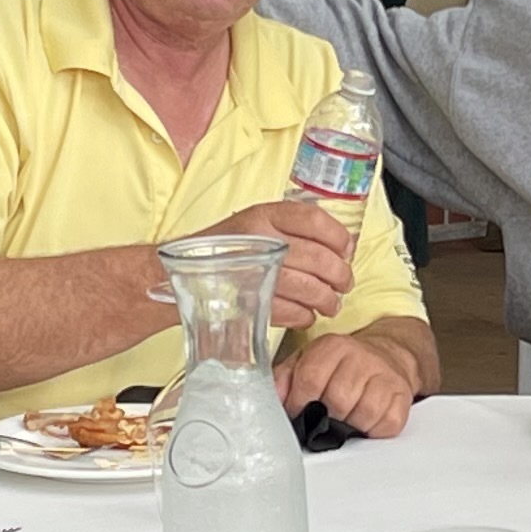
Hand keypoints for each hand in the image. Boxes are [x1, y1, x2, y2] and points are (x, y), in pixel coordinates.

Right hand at [211, 197, 358, 328]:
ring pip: (309, 288)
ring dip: (327, 300)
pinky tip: (305, 315)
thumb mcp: (257, 223)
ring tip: (331, 304)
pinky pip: (291, 312)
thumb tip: (340, 249)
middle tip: (344, 284)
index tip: (346, 250)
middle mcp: (260, 240)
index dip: (338, 237)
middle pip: (319, 258)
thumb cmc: (229, 249)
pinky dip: (305, 316)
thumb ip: (294, 229)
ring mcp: (255, 272)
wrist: (183, 271)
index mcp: (265, 215)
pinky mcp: (250, 301)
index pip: (314, 220)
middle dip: (340, 276)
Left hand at [281, 328, 418, 436]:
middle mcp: (362, 357)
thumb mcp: (307, 362)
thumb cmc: (342, 366)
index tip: (297, 411)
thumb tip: (272, 398)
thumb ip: (284, 379)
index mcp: (333, 346)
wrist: (386, 357)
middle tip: (325, 414)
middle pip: (337, 400)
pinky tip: (366, 420)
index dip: (298, 403)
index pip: (310, 379)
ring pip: (362, 415)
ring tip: (346, 415)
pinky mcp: (402, 396)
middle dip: (326, 415)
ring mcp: (385, 376)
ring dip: (350, 424)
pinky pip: (386, 425)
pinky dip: (373, 430)